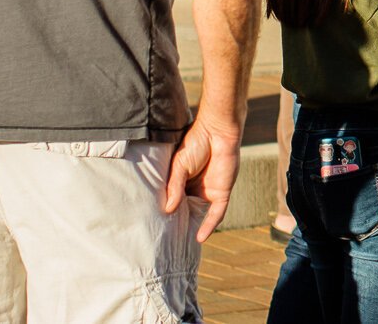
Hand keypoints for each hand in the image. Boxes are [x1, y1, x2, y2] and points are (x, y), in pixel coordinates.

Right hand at [164, 116, 240, 241]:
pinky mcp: (222, 192)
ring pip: (200, 214)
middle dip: (178, 224)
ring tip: (179, 246)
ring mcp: (209, 191)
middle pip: (186, 210)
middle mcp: (195, 188)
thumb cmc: (197, 142)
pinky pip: (217, 212)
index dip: (167, 213)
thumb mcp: (179, 165)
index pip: (174, 201)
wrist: (217, 131)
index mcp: (183, 181)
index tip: (155, 227)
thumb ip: (175, 186)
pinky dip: (209, 225)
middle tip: (164, 242)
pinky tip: (200, 238)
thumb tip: (168, 209)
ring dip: (192, 228)